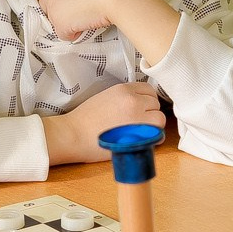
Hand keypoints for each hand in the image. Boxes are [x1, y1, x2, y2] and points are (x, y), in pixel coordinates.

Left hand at [39, 0, 181, 64]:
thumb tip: (72, 8)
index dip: (55, 4)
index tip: (66, 8)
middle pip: (44, 9)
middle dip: (57, 15)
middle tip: (77, 14)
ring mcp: (52, 6)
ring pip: (54, 23)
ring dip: (66, 24)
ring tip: (85, 17)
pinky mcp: (58, 23)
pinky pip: (63, 35)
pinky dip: (73, 34)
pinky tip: (86, 25)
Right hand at [43, 80, 165, 165]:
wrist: (73, 134)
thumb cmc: (85, 119)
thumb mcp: (106, 97)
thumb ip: (125, 97)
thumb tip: (140, 104)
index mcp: (124, 90)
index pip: (149, 90)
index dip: (147, 101)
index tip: (141, 109)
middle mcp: (134, 101)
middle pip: (156, 105)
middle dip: (150, 113)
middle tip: (138, 123)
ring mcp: (137, 118)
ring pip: (159, 119)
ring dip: (153, 126)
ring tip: (139, 133)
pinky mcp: (137, 135)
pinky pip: (157, 135)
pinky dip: (152, 138)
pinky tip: (141, 141)